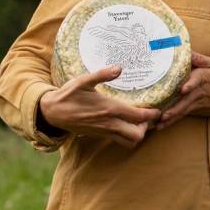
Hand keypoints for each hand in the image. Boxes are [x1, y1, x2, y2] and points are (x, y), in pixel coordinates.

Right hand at [39, 65, 159, 147]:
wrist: (51, 113)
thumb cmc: (68, 95)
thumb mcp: (83, 81)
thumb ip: (101, 74)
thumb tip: (119, 68)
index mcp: (109, 109)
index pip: (138, 117)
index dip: (151, 114)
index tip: (158, 109)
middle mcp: (109, 124)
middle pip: (137, 135)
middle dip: (147, 127)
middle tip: (149, 115)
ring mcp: (104, 132)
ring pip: (129, 141)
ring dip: (138, 133)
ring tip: (140, 120)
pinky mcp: (99, 135)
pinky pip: (119, 140)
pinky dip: (128, 135)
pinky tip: (128, 123)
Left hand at [156, 52, 209, 129]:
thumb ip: (201, 59)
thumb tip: (187, 51)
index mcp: (205, 77)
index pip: (197, 80)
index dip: (190, 84)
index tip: (183, 89)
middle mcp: (199, 91)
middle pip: (186, 99)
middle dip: (175, 107)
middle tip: (162, 113)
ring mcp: (197, 102)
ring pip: (183, 109)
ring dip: (172, 115)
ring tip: (161, 122)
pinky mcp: (195, 109)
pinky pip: (183, 114)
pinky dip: (173, 120)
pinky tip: (162, 125)